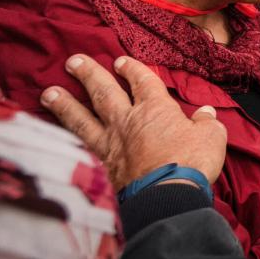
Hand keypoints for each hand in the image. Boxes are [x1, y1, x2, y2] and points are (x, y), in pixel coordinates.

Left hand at [41, 55, 226, 189]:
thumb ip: (206, 122)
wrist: (165, 197)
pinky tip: (54, 134)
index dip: (132, 69)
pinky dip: (64, 138)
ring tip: (48, 92)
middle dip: (89, 74)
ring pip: (82, 117)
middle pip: (104, 91)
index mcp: (156, 108)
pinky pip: (78, 145)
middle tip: (73, 61)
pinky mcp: (101, 166)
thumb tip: (206, 114)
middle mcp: (128, 120)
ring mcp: (111, 143)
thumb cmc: (191, 162)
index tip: (120, 61)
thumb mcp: (211, 137)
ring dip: (65, 104)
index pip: (142, 81)